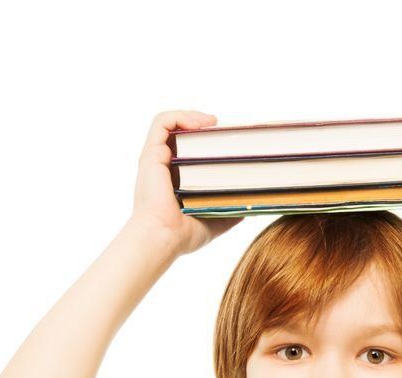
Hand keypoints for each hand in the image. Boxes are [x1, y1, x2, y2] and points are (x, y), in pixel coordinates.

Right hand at [129, 110, 244, 256]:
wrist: (163, 238)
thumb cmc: (183, 235)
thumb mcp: (215, 221)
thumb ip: (230, 210)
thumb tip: (250, 204)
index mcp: (174, 179)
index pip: (187, 151)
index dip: (204, 141)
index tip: (225, 140)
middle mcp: (163, 166)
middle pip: (180, 134)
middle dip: (201, 126)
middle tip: (223, 129)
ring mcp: (155, 158)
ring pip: (169, 124)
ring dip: (191, 117)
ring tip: (212, 122)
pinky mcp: (151, 154)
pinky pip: (161, 122)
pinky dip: (180, 116)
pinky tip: (200, 124)